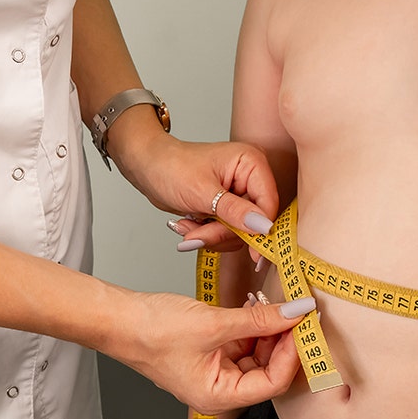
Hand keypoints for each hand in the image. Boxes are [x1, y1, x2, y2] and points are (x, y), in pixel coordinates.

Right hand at [105, 291, 311, 413]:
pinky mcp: (211, 353)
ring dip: (270, 331)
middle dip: (285, 342)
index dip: (292, 355)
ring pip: (258, 355)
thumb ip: (258, 320)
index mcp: (218, 397)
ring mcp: (216, 371)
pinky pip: (243, 343)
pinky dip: (254, 326)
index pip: (272, 383)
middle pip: (268, 371)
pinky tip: (260, 306)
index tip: (304, 326)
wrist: (117, 319)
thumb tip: (295, 313)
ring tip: (280, 304)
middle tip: (300, 312)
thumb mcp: (212, 323)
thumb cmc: (152, 331)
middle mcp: (219, 390)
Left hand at [117, 131, 279, 253]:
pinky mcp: (228, 208)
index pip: (269, 204)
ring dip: (212, 235)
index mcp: (251, 163)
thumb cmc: (171, 167)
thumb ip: (234, 211)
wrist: (148, 168)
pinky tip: (189, 223)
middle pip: (253, 222)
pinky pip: (227, 232)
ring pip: (240, 232)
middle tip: (197, 235)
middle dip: (222, 233)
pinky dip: (207, 233)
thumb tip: (263, 227)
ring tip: (187, 226)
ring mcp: (239, 194)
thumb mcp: (202, 192)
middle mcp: (250, 178)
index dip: (261, 231)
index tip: (253, 255)